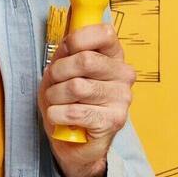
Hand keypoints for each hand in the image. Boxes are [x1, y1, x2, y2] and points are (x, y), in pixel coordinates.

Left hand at [38, 23, 135, 176]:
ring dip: (55, 96)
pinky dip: (57, 114)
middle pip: (85, 60)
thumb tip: (67, 43)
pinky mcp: (114, 121)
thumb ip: (65, 53)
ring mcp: (122, 98)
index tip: (65, 50)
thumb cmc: (67, 102)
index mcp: (113, 56)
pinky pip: (75, 111)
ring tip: (57, 103)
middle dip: (58, 71)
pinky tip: (60, 117)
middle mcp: (123, 75)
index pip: (104, 33)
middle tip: (54, 83)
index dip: (77, 39)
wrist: (73, 143)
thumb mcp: (60, 71)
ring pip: (77, 87)